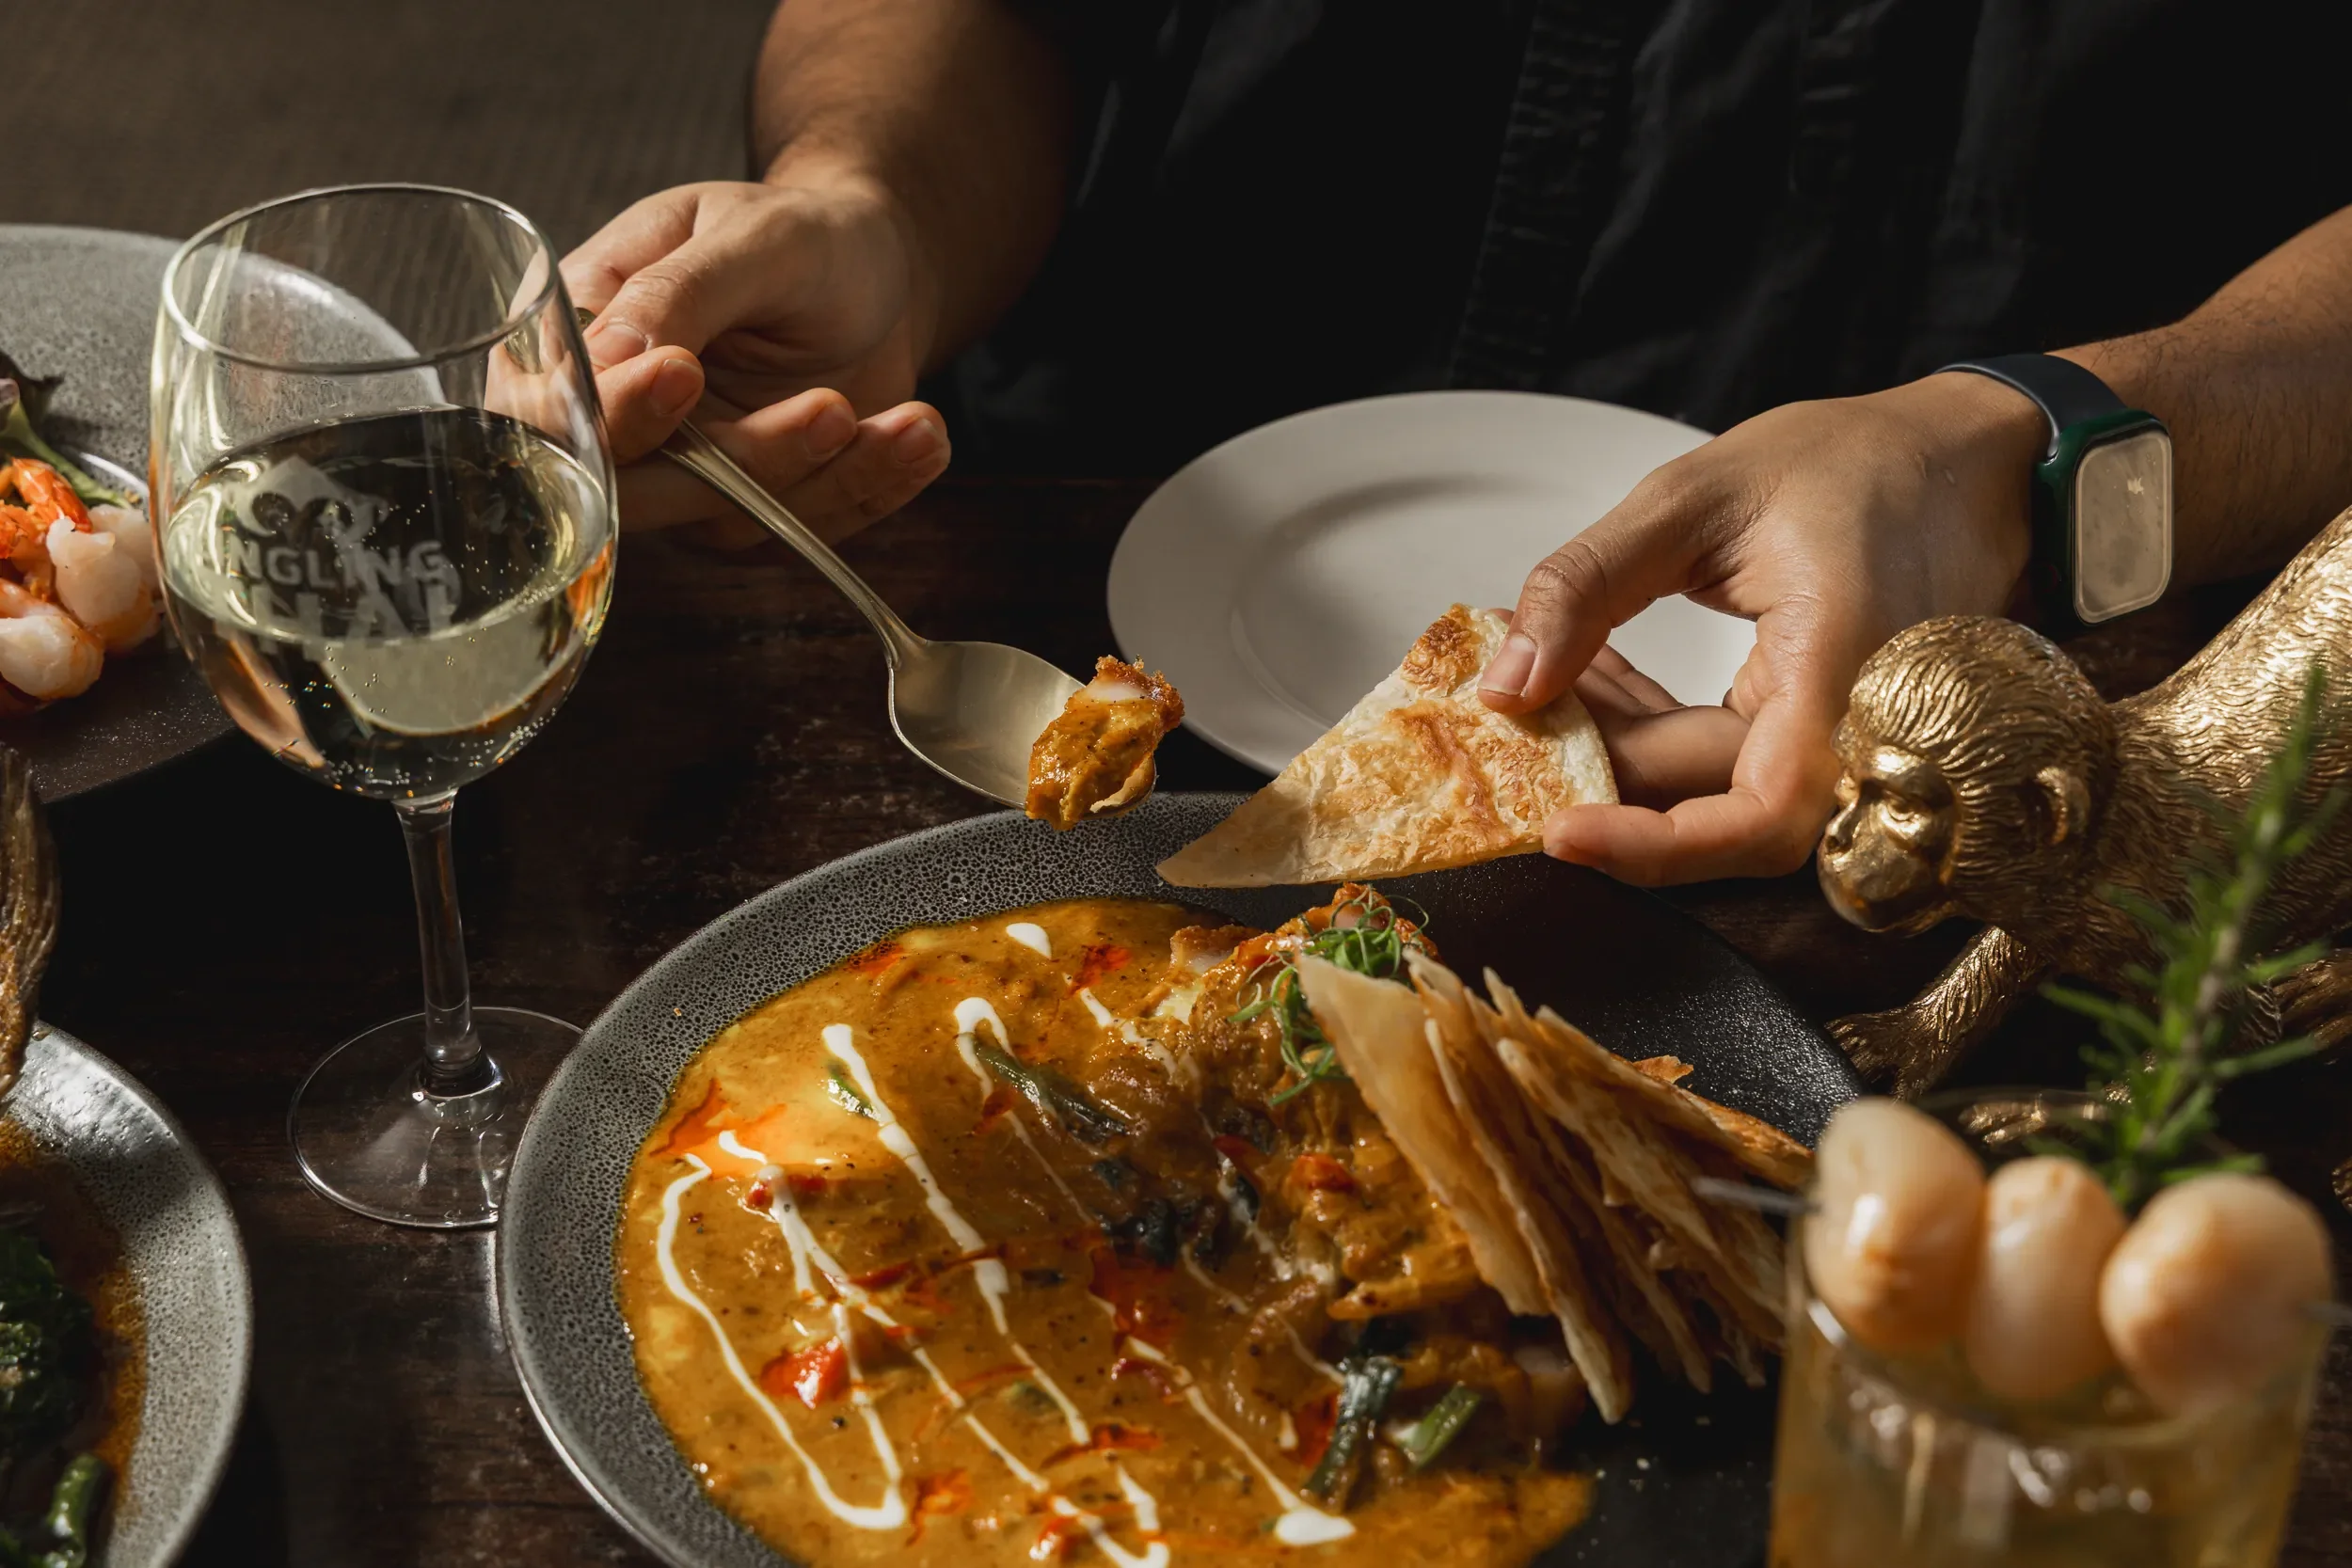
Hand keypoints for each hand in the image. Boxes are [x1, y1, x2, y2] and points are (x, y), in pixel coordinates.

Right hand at [562, 169, 952, 544]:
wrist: (876, 271)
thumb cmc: (799, 234)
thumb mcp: (747, 236)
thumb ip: (676, 292)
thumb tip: (610, 358)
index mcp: (581, 337)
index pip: (556, 409)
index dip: (614, 410)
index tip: (682, 373)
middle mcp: (621, 421)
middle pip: (639, 490)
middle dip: (745, 458)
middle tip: (829, 411)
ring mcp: (686, 475)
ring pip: (731, 517)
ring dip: (830, 474)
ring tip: (913, 419)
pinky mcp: (754, 506)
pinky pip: (803, 526)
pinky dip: (872, 487)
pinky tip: (921, 437)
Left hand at [1480, 372, 2046, 883]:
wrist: (1961, 460)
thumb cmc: (1849, 463)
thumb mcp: (1690, 498)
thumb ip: (1587, 588)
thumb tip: (1506, 689)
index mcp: (1845, 677)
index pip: (1752, 820)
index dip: (1652, 848)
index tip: (1559, 831)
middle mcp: (1862, 739)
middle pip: (1714, 813)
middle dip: (1602, 772)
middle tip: (1516, 710)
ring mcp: (1848, 750)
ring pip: (1712, 799)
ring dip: (1621, 752)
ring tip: (1553, 678)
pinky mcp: (1821, 742)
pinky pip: (1727, 770)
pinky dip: (1652, 733)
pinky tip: (1599, 677)